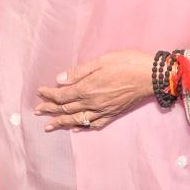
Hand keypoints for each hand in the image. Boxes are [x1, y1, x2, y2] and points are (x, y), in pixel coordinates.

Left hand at [35, 50, 153, 130]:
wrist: (151, 76)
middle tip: (38, 111)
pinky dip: (83, 127)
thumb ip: (79, 71)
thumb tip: (59, 79)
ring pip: (77, 119)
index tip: (39, 92)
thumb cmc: (127, 63)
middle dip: (50, 109)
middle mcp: (92, 103)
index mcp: (87, 88)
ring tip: (49, 126)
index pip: (62, 94)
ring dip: (61, 122)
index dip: (49, 94)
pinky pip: (95, 124)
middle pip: (66, 108)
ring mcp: (103, 110)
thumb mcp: (102, 60)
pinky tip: (76, 129)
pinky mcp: (113, 113)